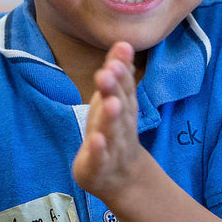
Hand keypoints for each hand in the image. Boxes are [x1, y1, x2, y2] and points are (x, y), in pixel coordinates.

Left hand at [72, 41, 146, 199]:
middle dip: (115, 88)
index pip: (125, 86)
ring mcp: (112, 147)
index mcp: (124, 107)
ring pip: (113, 131)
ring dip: (111, 117)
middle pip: (120, 105)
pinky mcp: (99, 166)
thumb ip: (119, 75)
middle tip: (109, 70)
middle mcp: (121, 125)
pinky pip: (100, 158)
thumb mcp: (116, 101)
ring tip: (110, 103)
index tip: (121, 50)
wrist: (123, 178)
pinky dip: (99, 150)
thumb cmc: (114, 132)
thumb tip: (123, 42)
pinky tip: (96, 140)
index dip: (123, 69)